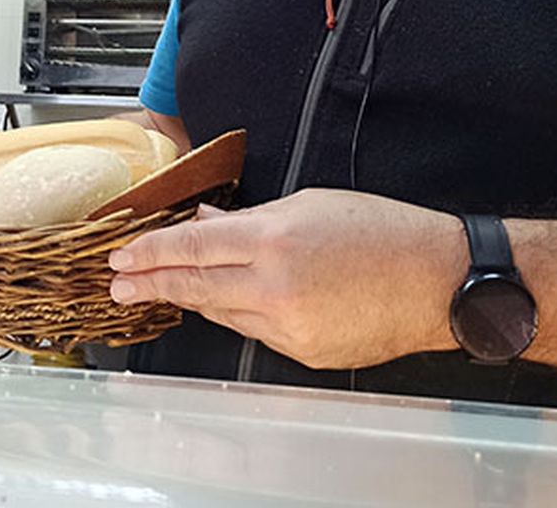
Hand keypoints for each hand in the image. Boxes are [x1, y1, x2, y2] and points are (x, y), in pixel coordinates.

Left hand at [108, 189, 465, 369]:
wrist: (437, 281)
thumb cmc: (383, 232)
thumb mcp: (310, 204)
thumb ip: (251, 217)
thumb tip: (205, 223)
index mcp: (274, 240)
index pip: (193, 247)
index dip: (151, 252)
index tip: (121, 256)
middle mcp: (275, 288)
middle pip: (196, 287)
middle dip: (152, 284)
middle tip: (119, 285)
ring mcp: (289, 327)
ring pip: (223, 312)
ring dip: (194, 298)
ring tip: (164, 288)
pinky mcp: (303, 353)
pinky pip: (257, 330)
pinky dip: (241, 312)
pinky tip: (234, 299)